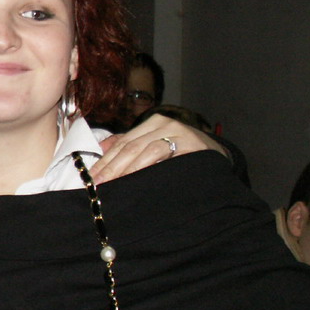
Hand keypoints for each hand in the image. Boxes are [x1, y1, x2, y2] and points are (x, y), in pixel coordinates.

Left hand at [91, 114, 226, 183]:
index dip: (104, 162)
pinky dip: (149, 170)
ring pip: (146, 152)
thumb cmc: (183, 152)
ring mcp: (180, 134)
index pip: (122, 143)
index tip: (90, 179)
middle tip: (97, 186)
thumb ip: (130, 144)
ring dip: (127, 171)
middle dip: (111, 169)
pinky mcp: (192, 147)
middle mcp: (165, 124)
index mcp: (152, 123)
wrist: (219, 154)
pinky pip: (167, 158)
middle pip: (130, 148)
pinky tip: (139, 181)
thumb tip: (101, 150)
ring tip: (114, 186)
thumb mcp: (156, 143)